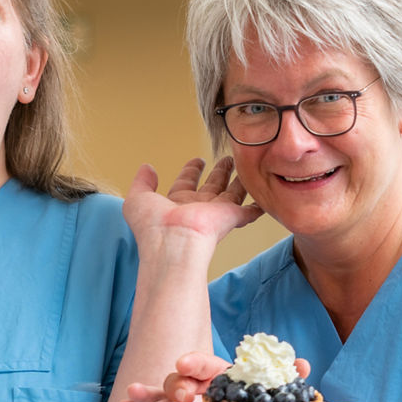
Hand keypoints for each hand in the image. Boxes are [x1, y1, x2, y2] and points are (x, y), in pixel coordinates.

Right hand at [118, 351, 311, 401]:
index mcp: (220, 379)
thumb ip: (286, 384)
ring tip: (135, 393)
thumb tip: (303, 364)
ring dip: (148, 391)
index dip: (196, 362)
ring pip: (161, 393)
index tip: (188, 365)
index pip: (206, 365)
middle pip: (182, 377)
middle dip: (178, 381)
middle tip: (183, 394)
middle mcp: (197, 389)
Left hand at [122, 157, 262, 253]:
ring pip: (231, 193)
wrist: (172, 243)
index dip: (191, 170)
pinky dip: (258, 207)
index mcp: (176, 202)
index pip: (186, 182)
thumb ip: (141, 182)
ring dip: (239, 181)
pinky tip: (264, 200)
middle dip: (219, 172)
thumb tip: (147, 167)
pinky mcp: (230, 218)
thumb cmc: (153, 226)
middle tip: (227, 159)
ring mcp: (215, 213)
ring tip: (246, 166)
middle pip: (211, 185)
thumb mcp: (137, 199)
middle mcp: (197, 208)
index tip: (198, 160)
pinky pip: (249, 212)